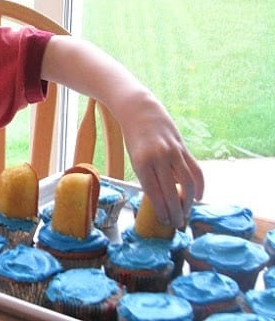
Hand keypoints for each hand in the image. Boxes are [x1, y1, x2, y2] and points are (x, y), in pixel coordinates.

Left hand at [121, 95, 204, 228]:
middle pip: (172, 193)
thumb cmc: (134, 136)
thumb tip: (161, 199)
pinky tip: (197, 196)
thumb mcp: (135, 158)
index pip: (155, 194)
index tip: (165, 222)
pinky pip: (195, 170)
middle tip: (177, 224)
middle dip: (176, 212)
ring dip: (189, 202)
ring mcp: (174, 152)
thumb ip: (148, 176)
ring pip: (188, 184)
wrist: (140, 110)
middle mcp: (159, 158)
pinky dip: (199, 186)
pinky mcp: (183, 148)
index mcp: (142, 163)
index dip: (161, 210)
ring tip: (187, 213)